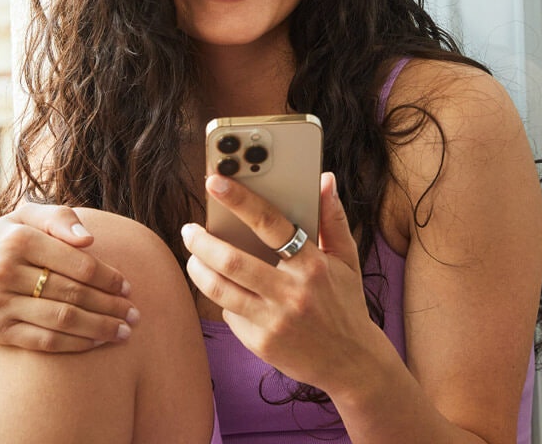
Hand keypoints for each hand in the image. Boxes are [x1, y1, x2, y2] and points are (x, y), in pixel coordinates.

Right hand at [0, 202, 138, 351]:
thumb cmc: (4, 240)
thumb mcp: (25, 217)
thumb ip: (59, 218)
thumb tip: (89, 240)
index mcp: (20, 240)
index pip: (80, 264)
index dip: (110, 278)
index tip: (127, 287)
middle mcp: (7, 272)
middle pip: (75, 294)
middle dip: (111, 306)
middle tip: (133, 314)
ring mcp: (0, 304)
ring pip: (64, 320)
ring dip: (100, 328)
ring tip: (123, 332)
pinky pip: (45, 341)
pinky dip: (76, 344)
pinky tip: (96, 343)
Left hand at [180, 172, 382, 392]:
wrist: (352, 363)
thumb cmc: (345, 304)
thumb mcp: (347, 260)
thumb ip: (333, 218)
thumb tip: (325, 179)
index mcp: (313, 264)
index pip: (270, 223)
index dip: (239, 200)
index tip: (215, 182)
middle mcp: (292, 292)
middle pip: (231, 260)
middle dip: (201, 241)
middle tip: (189, 230)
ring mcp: (274, 320)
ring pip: (219, 289)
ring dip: (198, 269)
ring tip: (194, 257)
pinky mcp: (261, 343)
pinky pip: (230, 314)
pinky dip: (224, 299)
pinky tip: (228, 292)